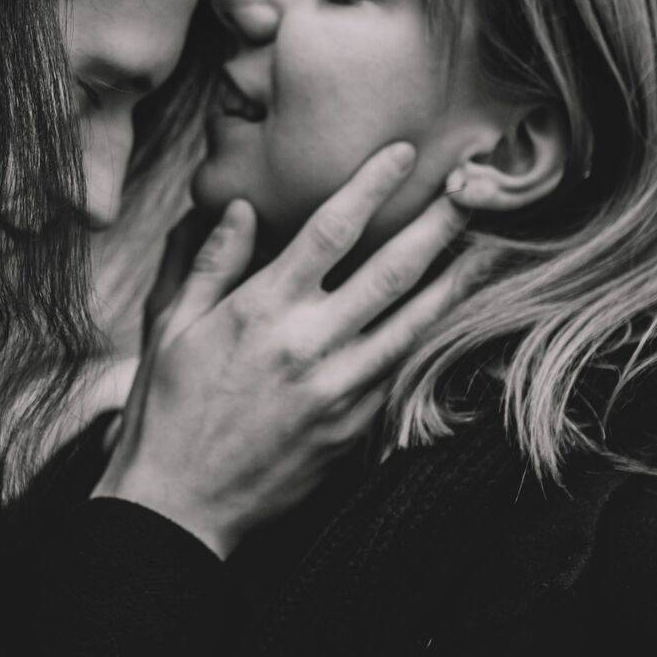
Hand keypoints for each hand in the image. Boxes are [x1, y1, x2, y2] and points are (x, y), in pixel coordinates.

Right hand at [91, 142, 475, 557]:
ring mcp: (337, 389)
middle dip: (437, 224)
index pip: (330, 229)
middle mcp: (308, 343)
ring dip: (455, 283)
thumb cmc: (168, 408)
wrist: (180, 502)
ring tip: (488, 249)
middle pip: (391, 270)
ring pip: (414, 324)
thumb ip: (213, 263)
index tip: (403, 154)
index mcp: (261, 309)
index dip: (372, 185)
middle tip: (473, 190)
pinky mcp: (352, 428)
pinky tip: (452, 319)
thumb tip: (241, 208)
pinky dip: (430, 340)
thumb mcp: (172, 326)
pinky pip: (400, 374)